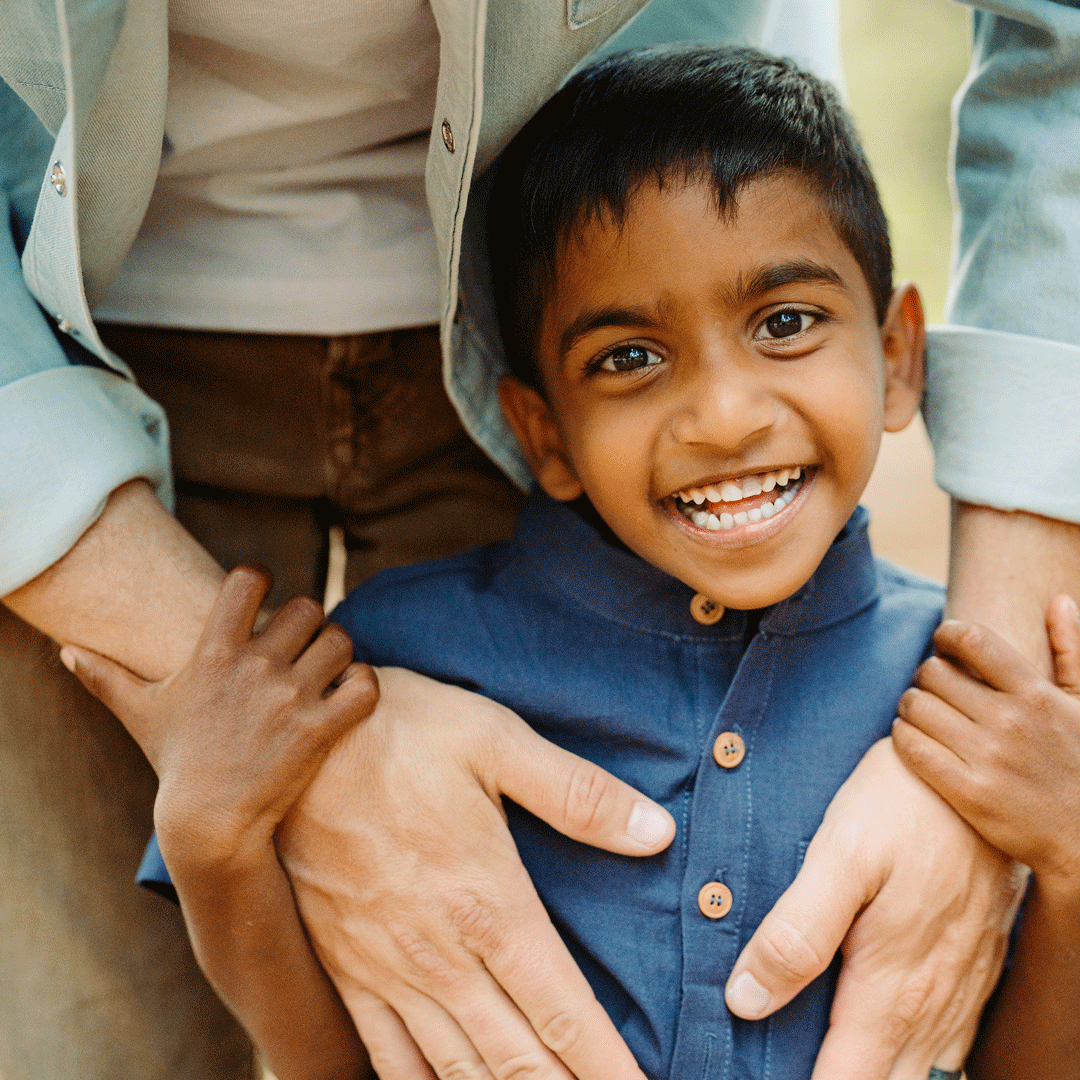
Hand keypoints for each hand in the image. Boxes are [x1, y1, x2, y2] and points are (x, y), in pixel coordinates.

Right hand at [58, 565, 378, 867]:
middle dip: (310, 623)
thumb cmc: (178, 763)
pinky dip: (364, 685)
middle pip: (309, 606)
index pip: (248, 579)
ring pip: (341, 640)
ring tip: (327, 671)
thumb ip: (106, 678)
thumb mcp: (140, 714)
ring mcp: (290, 698)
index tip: (264, 597)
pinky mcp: (320, 729)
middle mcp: (255, 667)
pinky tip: (348, 696)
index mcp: (214, 653)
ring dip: (339, 652)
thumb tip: (65, 652)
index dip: (262, 578)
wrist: (210, 824)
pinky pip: (364, 684)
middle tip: (302, 646)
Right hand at [277, 666, 675, 1079]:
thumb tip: (658, 833)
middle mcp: (440, 952)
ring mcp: (386, 969)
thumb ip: (577, 794)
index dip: (608, 1067)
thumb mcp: (495, 741)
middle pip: (518, 1059)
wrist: (288, 743)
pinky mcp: (344, 968)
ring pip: (456, 1071)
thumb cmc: (400, 731)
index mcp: (488, 900)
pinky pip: (386, 1056)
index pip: (564, 1011)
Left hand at [723, 738, 1023, 1079]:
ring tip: (826, 1064)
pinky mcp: (973, 967)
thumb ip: (797, 931)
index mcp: (892, 985)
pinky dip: (913, 1062)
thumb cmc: (899, 806)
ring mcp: (960, 988)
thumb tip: (746, 1001)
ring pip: (921, 1074)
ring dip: (876, 1077)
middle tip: (781, 1070)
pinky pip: (947, 1045)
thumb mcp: (840, 855)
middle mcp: (932, 1002)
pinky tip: (888, 1049)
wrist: (973, 772)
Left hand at [893, 594, 1079, 886]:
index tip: (942, 642)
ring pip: (916, 707)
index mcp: (1037, 694)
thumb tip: (1058, 600)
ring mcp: (988, 758)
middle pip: (933, 673)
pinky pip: (911, 747)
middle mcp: (1011, 722)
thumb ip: (1072, 650)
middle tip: (930, 685)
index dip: (946, 634)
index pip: (973, 640)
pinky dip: (902, 736)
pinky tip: (912, 737)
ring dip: (910, 705)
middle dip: (925, 675)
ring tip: (921, 712)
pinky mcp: (967, 793)